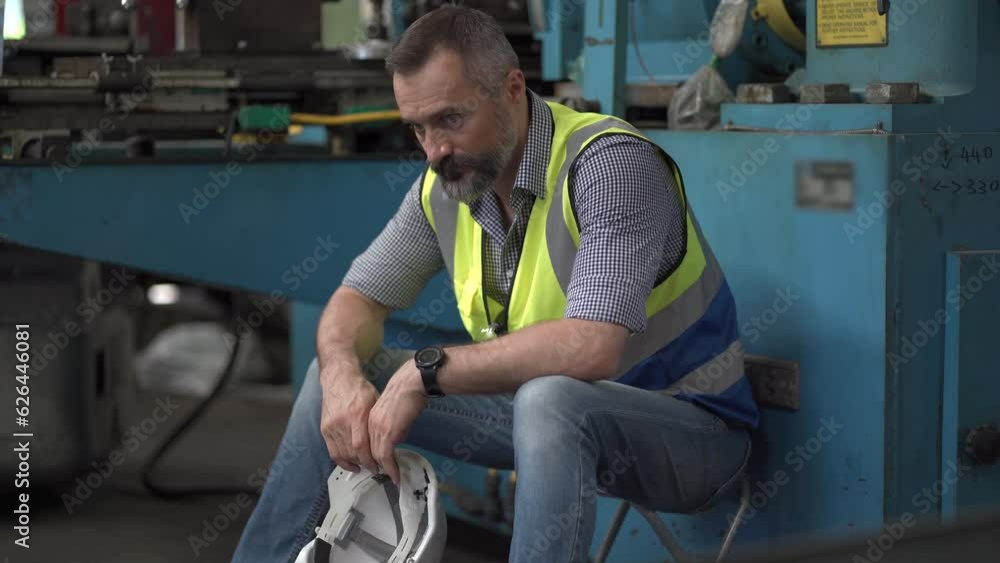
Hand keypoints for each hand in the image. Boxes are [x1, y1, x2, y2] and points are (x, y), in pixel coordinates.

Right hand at [319, 362, 380, 473]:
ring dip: (354, 463)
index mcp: (356, 415)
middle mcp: (341, 422)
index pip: (361, 446)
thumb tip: (386, 442)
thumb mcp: (374, 403)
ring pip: (342, 454)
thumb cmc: (359, 389)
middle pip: (352, 452)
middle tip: (374, 467)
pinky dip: (342, 461)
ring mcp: (331, 426)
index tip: (378, 466)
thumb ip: (376, 423)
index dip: (369, 460)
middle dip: (364, 463)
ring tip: (364, 466)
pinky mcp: (324, 429)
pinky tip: (351, 465)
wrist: (339, 378)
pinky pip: (332, 451)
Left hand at [368, 362, 427, 483]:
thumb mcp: (394, 412)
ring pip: (376, 456)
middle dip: (376, 465)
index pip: (366, 442)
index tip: (377, 465)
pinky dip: (391, 468)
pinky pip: (385, 457)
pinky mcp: (387, 434)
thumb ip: (391, 425)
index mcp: (369, 419)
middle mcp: (370, 425)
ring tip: (392, 478)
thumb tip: (395, 438)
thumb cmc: (407, 393)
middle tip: (385, 475)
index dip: (371, 456)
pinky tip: (396, 476)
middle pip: (368, 451)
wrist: (411, 384)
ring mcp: (377, 430)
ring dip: (385, 469)